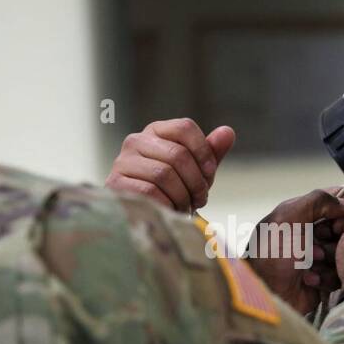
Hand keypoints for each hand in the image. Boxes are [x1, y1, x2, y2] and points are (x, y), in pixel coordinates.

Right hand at [105, 118, 236, 210]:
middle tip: (199, 199)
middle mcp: (136, 141)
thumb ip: (210, 152)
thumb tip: (228, 132)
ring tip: (184, 206)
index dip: (203, 152)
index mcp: (157, 131)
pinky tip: (169, 211)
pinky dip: (166, 204)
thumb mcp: (195, 171)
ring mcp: (122, 161)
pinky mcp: (115, 183)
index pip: (185, 127)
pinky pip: (149, 192)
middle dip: (195, 181)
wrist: (142, 216)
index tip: (209, 174)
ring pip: (164, 174)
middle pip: (178, 154)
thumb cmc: (171, 190)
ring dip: (182, 196)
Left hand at [247, 189, 343, 314]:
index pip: (332, 202)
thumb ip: (317, 200)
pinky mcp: (322, 279)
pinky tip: (309, 279)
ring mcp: (316, 257)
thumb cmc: (270, 256)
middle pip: (342, 228)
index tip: (342, 217)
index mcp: (299, 216)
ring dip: (329, 258)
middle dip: (335, 236)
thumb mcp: (288, 217)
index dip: (342, 209)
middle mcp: (308, 234)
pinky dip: (326, 276)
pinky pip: (340, 273)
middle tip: (320, 243)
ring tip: (310, 263)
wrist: (266, 294)